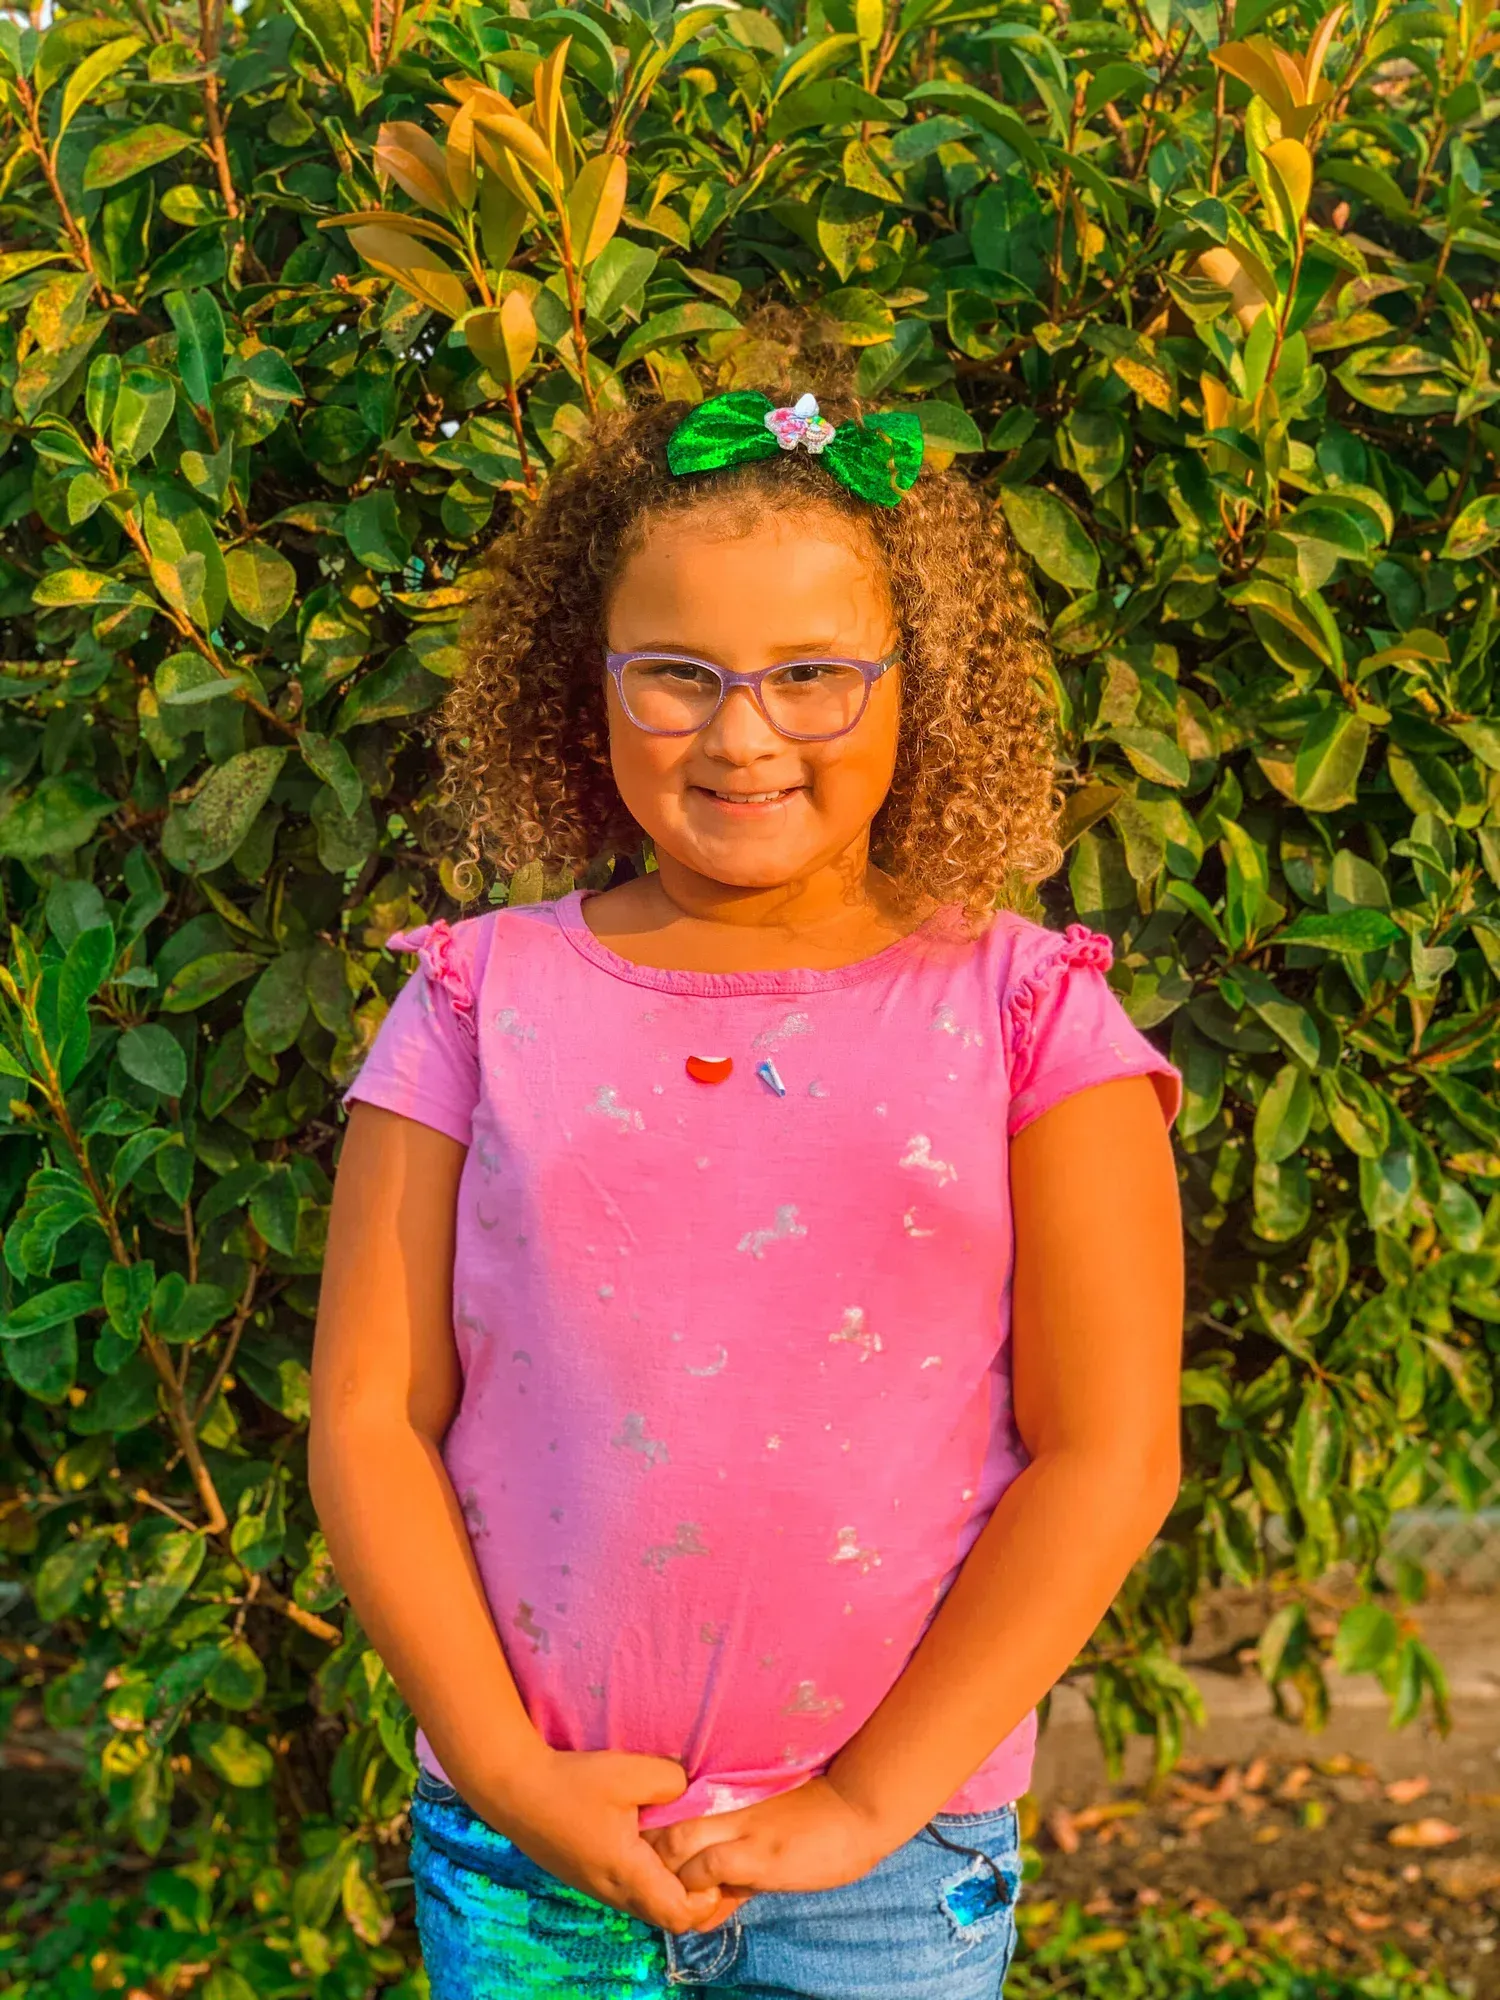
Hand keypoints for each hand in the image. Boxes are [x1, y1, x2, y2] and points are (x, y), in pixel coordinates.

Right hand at [454, 1744, 736, 1934]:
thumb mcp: (630, 1771)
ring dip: (667, 1886)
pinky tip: (648, 1842)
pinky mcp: (584, 1875)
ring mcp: (595, 1887)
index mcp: (628, 1873)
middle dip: (692, 1895)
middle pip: (664, 1915)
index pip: (679, 1914)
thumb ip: (671, 1782)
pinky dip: (647, 1878)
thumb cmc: (574, 1782)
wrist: (514, 1789)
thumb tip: (689, 1792)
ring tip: (680, 1848)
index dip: (706, 1898)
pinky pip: (627, 1890)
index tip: (714, 1864)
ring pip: (645, 1904)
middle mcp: (613, 1891)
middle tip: (705, 1857)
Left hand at [641, 1775, 890, 1899]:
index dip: (656, 1846)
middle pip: (667, 1829)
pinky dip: (696, 1887)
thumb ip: (736, 1879)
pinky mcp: (760, 1854)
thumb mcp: (768, 1852)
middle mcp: (728, 1816)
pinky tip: (702, 1907)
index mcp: (730, 1810)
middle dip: (651, 1861)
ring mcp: (742, 1833)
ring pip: (678, 1844)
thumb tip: (706, 1913)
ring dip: (668, 1876)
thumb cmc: (821, 1827)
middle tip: (657, 1891)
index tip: (652, 1872)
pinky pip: (710, 1867)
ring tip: (676, 1902)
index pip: (675, 1821)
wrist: (857, 1810)